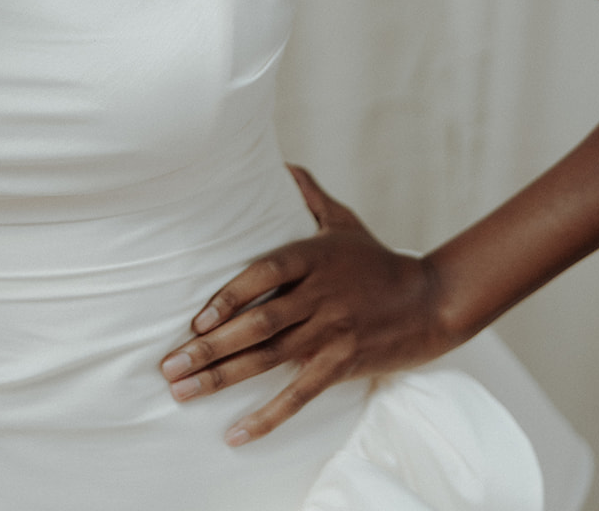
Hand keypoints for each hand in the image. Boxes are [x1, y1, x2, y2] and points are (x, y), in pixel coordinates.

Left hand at [159, 165, 450, 445]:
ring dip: (222, 378)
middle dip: (209, 348)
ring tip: (182, 391)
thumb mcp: (344, 221)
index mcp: (315, 257)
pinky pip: (299, 394)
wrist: (429, 301)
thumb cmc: (377, 260)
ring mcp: (332, 331)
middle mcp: (321, 294)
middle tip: (169, 366)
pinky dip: (267, 417)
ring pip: (269, 358)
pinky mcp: (343, 363)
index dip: (229, 296)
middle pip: (259, 323)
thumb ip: (310, 195)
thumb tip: (282, 163)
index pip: (264, 273)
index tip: (195, 320)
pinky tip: (236, 434)